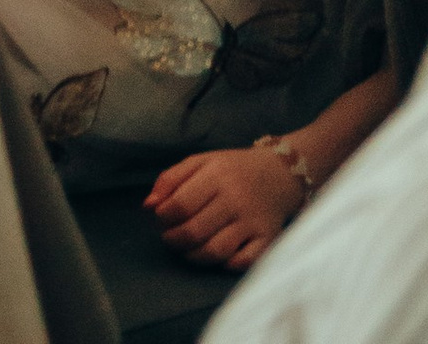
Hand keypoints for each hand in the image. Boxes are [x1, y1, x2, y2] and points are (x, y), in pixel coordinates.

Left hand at [145, 145, 303, 268]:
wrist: (279, 173)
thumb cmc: (232, 169)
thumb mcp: (201, 162)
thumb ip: (171, 179)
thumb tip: (147, 206)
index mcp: (217, 175)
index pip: (180, 205)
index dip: (163, 217)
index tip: (161, 219)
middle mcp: (235, 199)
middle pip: (195, 231)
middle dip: (173, 239)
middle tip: (169, 237)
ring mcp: (252, 222)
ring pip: (215, 251)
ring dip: (193, 256)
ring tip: (186, 248)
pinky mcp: (267, 239)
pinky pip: (243, 262)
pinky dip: (226, 264)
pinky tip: (218, 256)